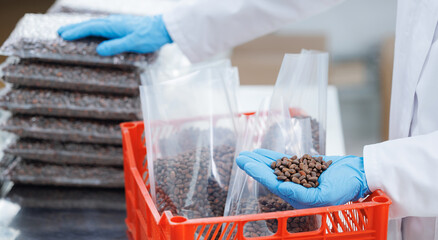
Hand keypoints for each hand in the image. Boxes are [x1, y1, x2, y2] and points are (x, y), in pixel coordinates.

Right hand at [57, 15, 171, 55]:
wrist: (164, 28)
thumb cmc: (150, 36)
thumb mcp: (133, 43)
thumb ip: (116, 46)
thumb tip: (99, 50)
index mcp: (113, 26)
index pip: (90, 28)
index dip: (76, 32)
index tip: (63, 35)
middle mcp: (113, 22)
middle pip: (90, 24)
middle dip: (74, 28)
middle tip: (60, 32)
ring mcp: (117, 23)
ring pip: (95, 25)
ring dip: (82, 28)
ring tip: (71, 32)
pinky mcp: (122, 26)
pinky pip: (102, 27)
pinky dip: (93, 29)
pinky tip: (93, 33)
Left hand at [236, 149, 369, 208]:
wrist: (361, 174)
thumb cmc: (347, 187)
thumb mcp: (325, 195)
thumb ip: (302, 194)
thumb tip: (283, 189)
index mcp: (299, 200)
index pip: (273, 184)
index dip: (257, 173)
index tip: (245, 163)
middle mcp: (296, 190)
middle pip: (270, 176)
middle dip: (254, 166)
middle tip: (240, 157)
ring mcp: (299, 178)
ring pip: (275, 167)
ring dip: (261, 160)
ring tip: (247, 153)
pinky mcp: (304, 168)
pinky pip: (285, 161)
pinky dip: (273, 156)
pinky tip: (262, 152)